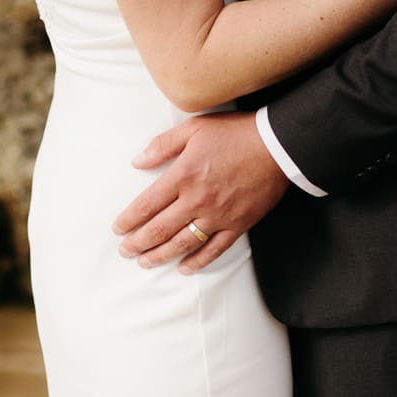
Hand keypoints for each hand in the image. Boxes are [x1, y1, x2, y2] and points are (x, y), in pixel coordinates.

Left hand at [112, 112, 287, 272]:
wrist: (278, 146)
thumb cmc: (236, 133)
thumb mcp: (195, 128)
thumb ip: (163, 145)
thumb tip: (137, 161)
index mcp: (184, 175)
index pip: (148, 204)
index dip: (129, 220)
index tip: (118, 229)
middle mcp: (197, 200)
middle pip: (160, 229)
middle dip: (138, 243)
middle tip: (125, 251)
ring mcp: (218, 216)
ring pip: (183, 244)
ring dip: (160, 255)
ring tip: (145, 262)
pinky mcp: (238, 225)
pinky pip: (214, 250)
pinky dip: (197, 262)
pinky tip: (184, 267)